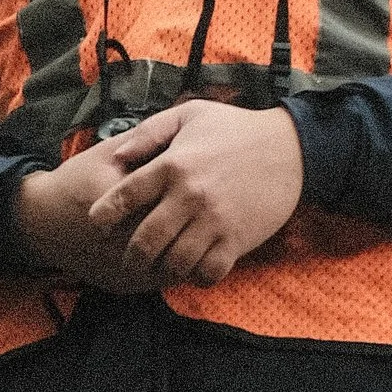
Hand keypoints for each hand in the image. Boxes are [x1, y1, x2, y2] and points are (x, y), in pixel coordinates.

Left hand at [16, 101, 304, 291]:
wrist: (291, 147)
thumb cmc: (236, 129)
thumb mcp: (190, 115)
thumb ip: (149, 132)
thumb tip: (116, 156)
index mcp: (172, 165)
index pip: (122, 197)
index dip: (103, 215)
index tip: (100, 225)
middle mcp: (189, 196)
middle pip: (143, 242)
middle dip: (131, 257)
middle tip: (131, 259)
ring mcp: (214, 221)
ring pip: (173, 262)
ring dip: (164, 268)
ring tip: (164, 263)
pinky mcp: (237, 240)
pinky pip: (207, 272)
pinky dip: (197, 276)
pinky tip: (196, 267)